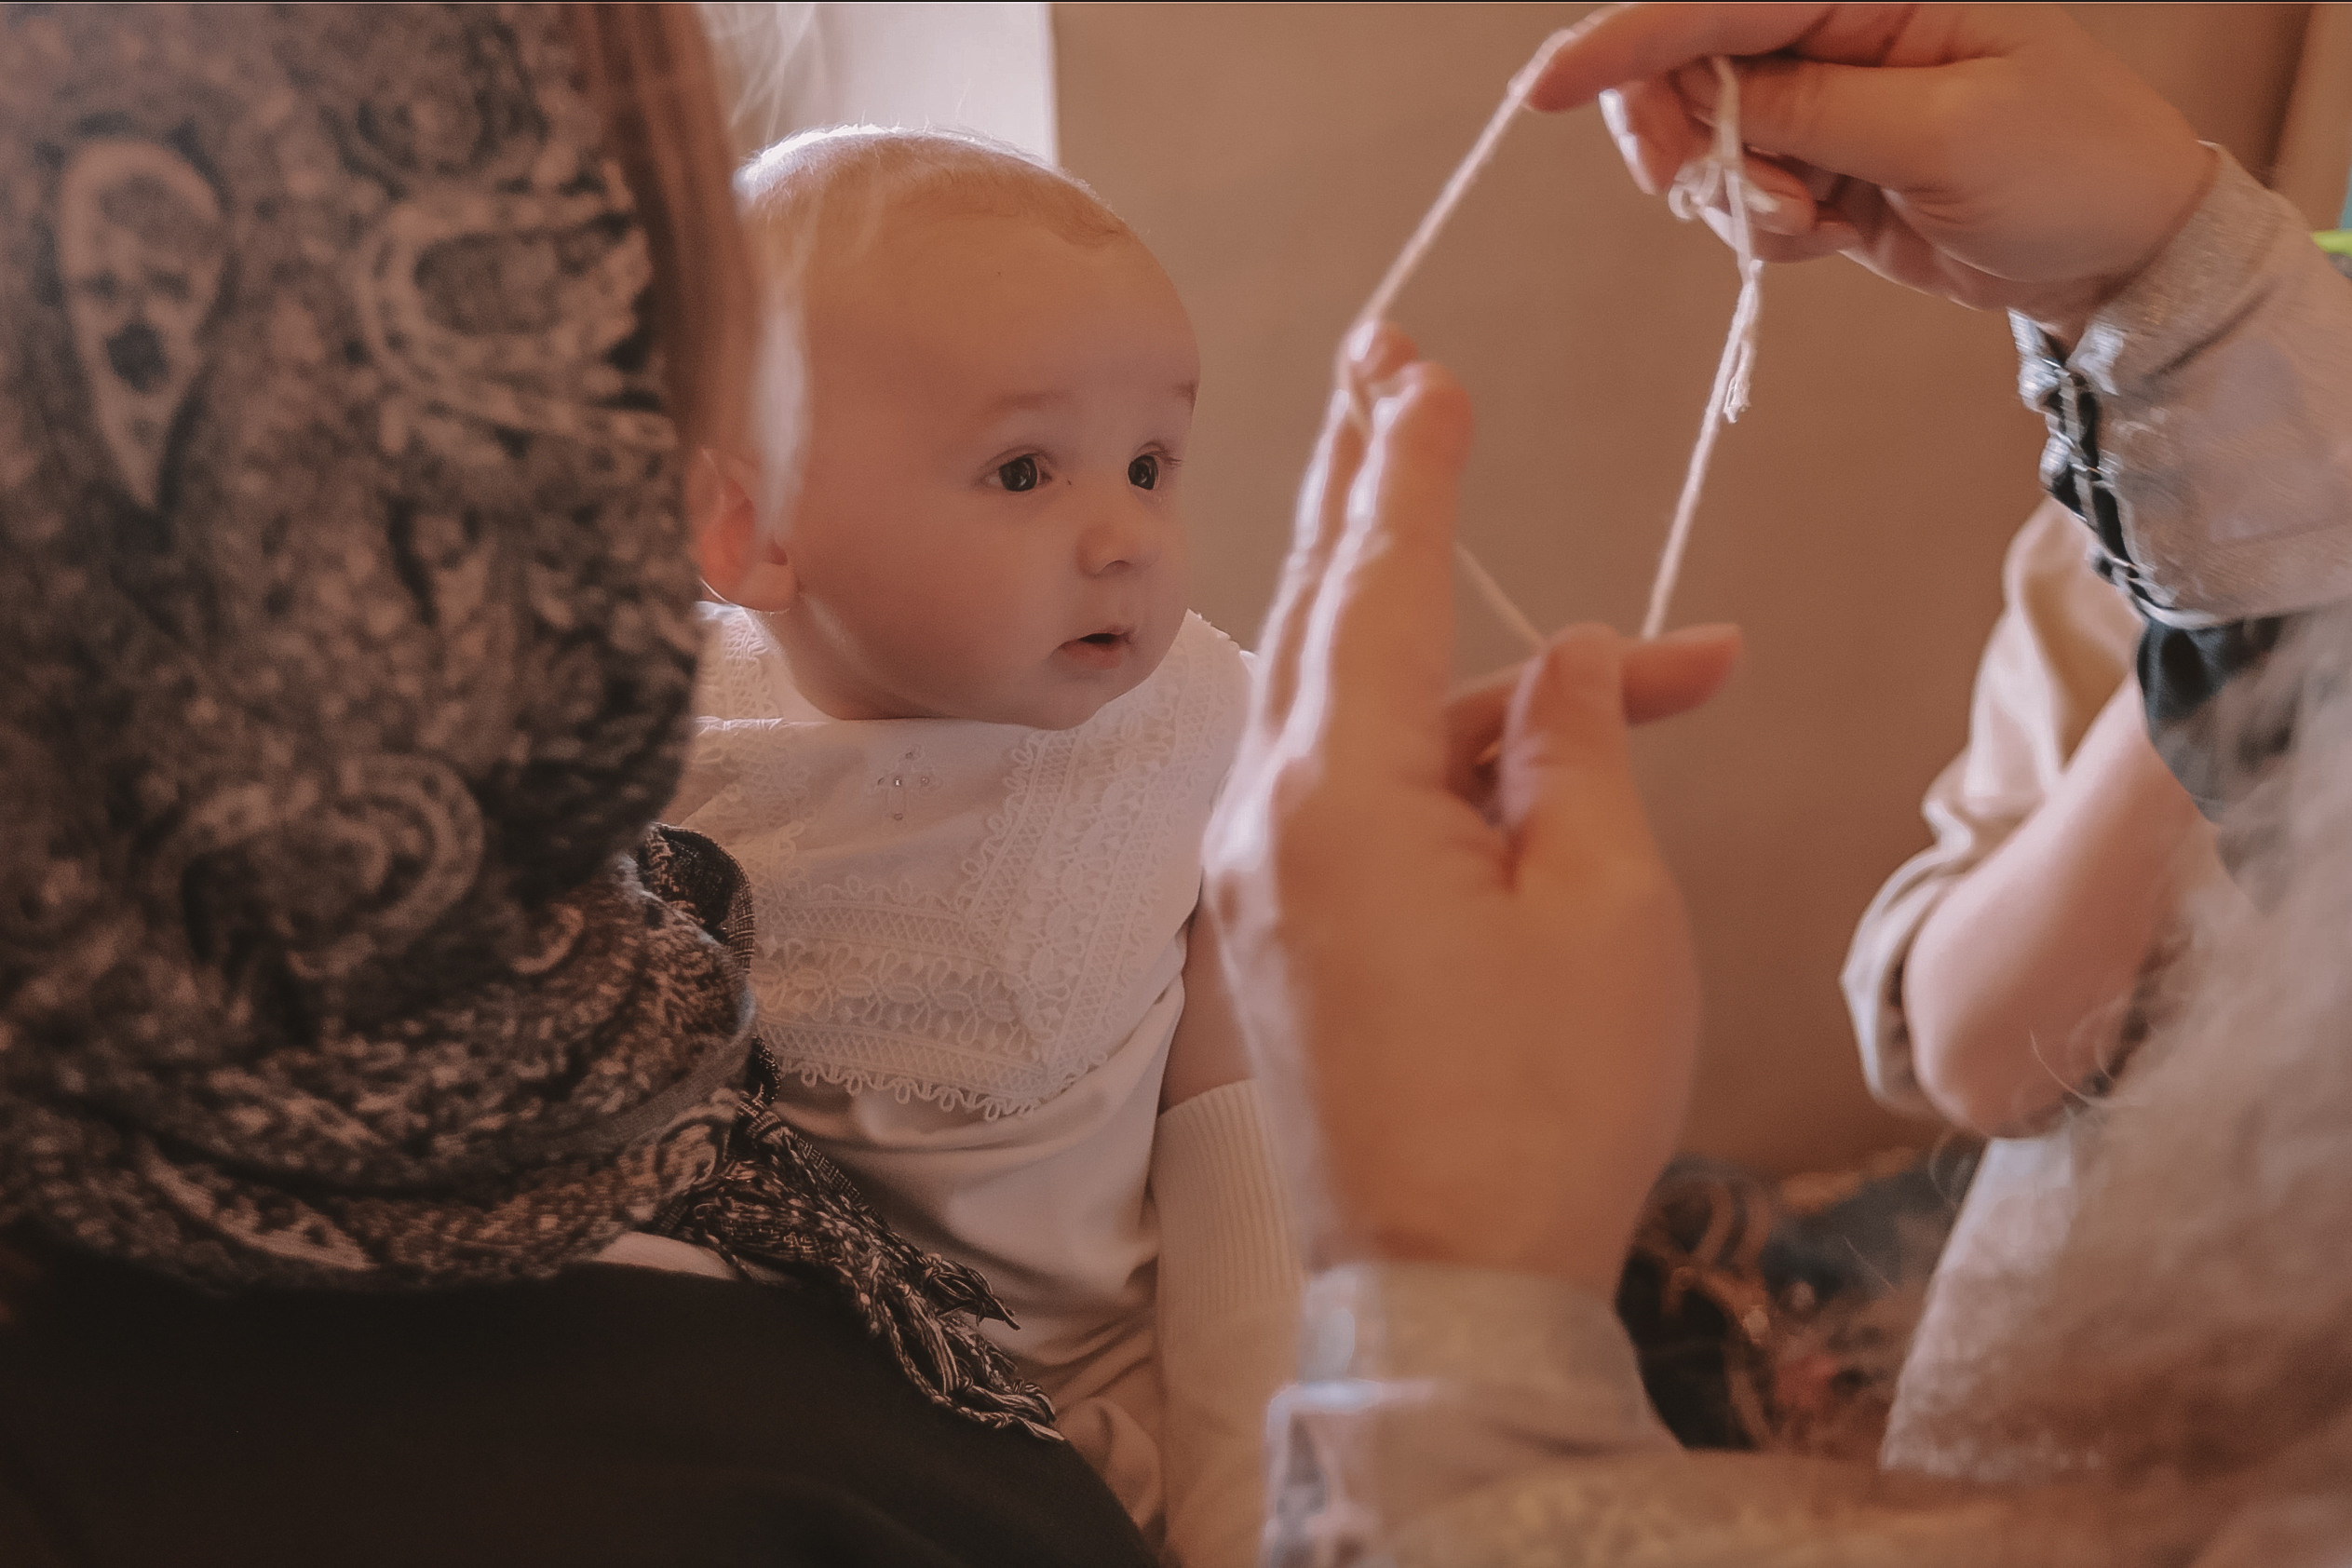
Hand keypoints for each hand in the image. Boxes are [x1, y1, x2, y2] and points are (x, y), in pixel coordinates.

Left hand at [1203, 324, 1733, 1296]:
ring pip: (1365, 712)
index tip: (1423, 365)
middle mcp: (1266, 818)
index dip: (1413, 466)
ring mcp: (1260, 877)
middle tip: (1384, 366)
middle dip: (1372, 489)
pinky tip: (1559, 772)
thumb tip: (1576, 655)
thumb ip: (1579, 748)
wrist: (1448, 1291)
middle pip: (1329, 613)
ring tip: (1661, 667)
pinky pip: (1356, 796)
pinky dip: (1452, 768)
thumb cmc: (1541, 1109)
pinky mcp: (1280, 928)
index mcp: (1335, 797)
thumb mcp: (1604, 906)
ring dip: (1489, 677)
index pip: (1379, 584)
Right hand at [1535, 3, 2212, 340]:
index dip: (1625, 42)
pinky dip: (1760, 229)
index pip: (1724, 2)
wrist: (2121, 257)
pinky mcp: (1821, 166)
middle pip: (1687, 65)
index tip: (1544, 89)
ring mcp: (1827, 103)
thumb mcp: (1945, 135)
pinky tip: (1827, 235)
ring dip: (1732, 196)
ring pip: (1705, 141)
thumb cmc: (2070, 169)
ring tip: (1811, 221)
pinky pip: (1740, 196)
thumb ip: (1816, 109)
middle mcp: (1842, 33)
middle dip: (1680, 135)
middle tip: (1705, 190)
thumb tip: (1710, 94)